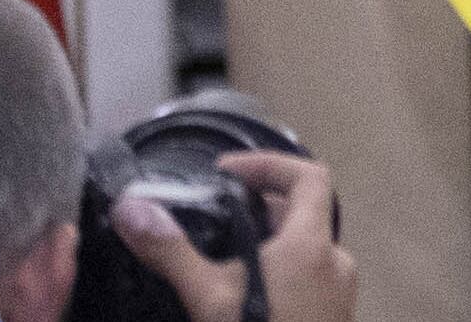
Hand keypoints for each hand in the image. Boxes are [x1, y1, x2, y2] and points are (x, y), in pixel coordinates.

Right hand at [113, 153, 354, 321]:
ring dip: (268, 246)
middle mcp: (336, 264)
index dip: (270, 164)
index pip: (309, 176)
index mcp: (312, 246)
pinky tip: (243, 301)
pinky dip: (278, 276)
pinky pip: (308, 284)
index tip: (226, 172)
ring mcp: (339, 296)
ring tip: (221, 260)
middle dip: (260, 210)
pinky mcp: (333, 321)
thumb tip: (131, 207)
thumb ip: (171, 251)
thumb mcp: (208, 299)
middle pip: (306, 215)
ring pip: (305, 252)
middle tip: (214, 216)